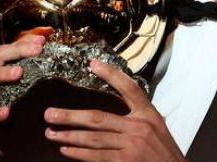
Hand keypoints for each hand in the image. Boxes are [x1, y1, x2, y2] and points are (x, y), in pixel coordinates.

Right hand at [0, 34, 45, 161]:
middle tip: (36, 50)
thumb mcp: (19, 97)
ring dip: (2, 74)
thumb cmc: (5, 120)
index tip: (43, 39)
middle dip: (17, 51)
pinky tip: (6, 113)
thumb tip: (54, 62)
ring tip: (19, 73)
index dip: (23, 43)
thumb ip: (30, 80)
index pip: (6, 51)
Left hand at [44, 60, 184, 161]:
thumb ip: (139, 121)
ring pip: (93, 138)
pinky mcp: (125, 161)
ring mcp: (131, 145)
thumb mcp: (158, 130)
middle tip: (50, 114)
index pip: (129, 88)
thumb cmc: (165, 155)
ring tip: (52, 133)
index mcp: (148, 115)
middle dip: (71, 116)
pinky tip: (67, 150)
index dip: (111, 75)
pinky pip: (97, 156)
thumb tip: (113, 117)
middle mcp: (139, 127)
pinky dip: (79, 153)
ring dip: (69, 136)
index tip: (93, 64)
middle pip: (98, 118)